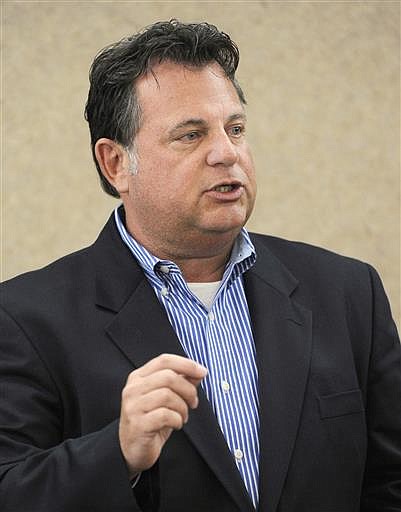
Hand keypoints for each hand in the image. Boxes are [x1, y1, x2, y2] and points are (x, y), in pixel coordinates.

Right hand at [118, 353, 206, 477]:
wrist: (132, 450)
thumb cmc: (152, 420)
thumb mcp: (166, 398)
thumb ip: (180, 382)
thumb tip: (199, 372)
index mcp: (139, 377)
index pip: (164, 360)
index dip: (186, 364)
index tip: (202, 372)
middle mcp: (133, 388)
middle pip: (169, 376)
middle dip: (188, 389)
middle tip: (194, 402)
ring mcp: (134, 406)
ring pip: (168, 395)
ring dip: (183, 407)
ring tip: (183, 416)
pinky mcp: (138, 424)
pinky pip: (165, 415)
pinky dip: (177, 419)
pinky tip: (176, 424)